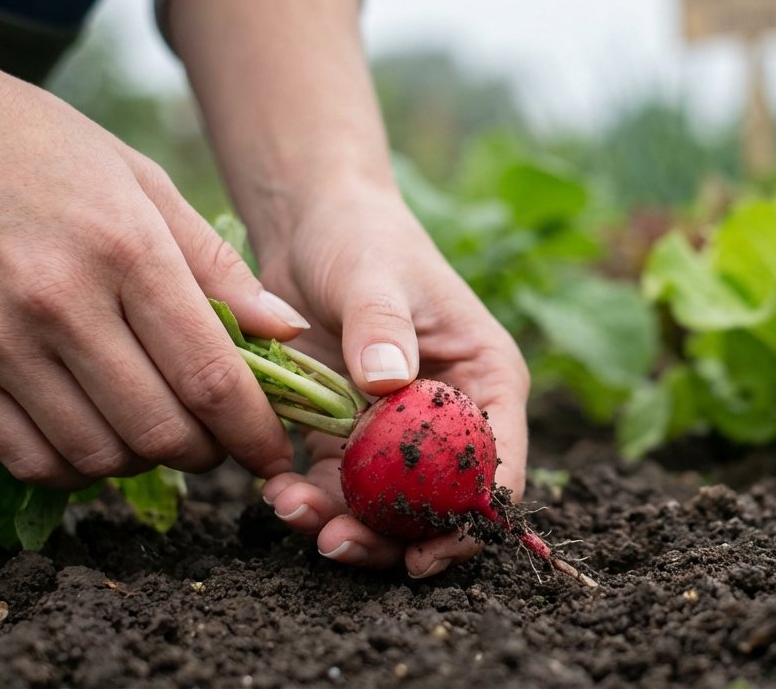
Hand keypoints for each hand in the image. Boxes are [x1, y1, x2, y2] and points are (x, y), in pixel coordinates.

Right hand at [0, 48, 306, 487]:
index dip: (253, 432)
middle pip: (159, 429)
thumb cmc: (42, 147)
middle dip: (207, 453)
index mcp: (125, 248)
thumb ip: (217, 266)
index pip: (209, 376)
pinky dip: (76, 469)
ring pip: (97, 454)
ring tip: (159, 432)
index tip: (273, 451)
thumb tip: (287, 333)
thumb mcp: (145, 183)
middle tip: (219, 441)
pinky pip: (27, 459)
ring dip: (144, 463)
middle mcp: (59, 301)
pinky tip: (97, 438)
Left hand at [255, 183, 529, 578]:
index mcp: (486, 380)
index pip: (499, 464)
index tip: (425, 552)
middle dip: (392, 534)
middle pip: (440, 502)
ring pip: (384, 505)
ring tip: (291, 511)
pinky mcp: (346, 435)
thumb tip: (388, 383)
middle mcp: (451, 416)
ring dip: (342, 523)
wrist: (310, 223)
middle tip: (337, 544)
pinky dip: (310, 499)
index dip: (470, 519)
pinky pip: (336, 485)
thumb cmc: (362, 237)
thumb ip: (383, 326)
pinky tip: (276, 492)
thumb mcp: (374, 273)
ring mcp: (396, 432)